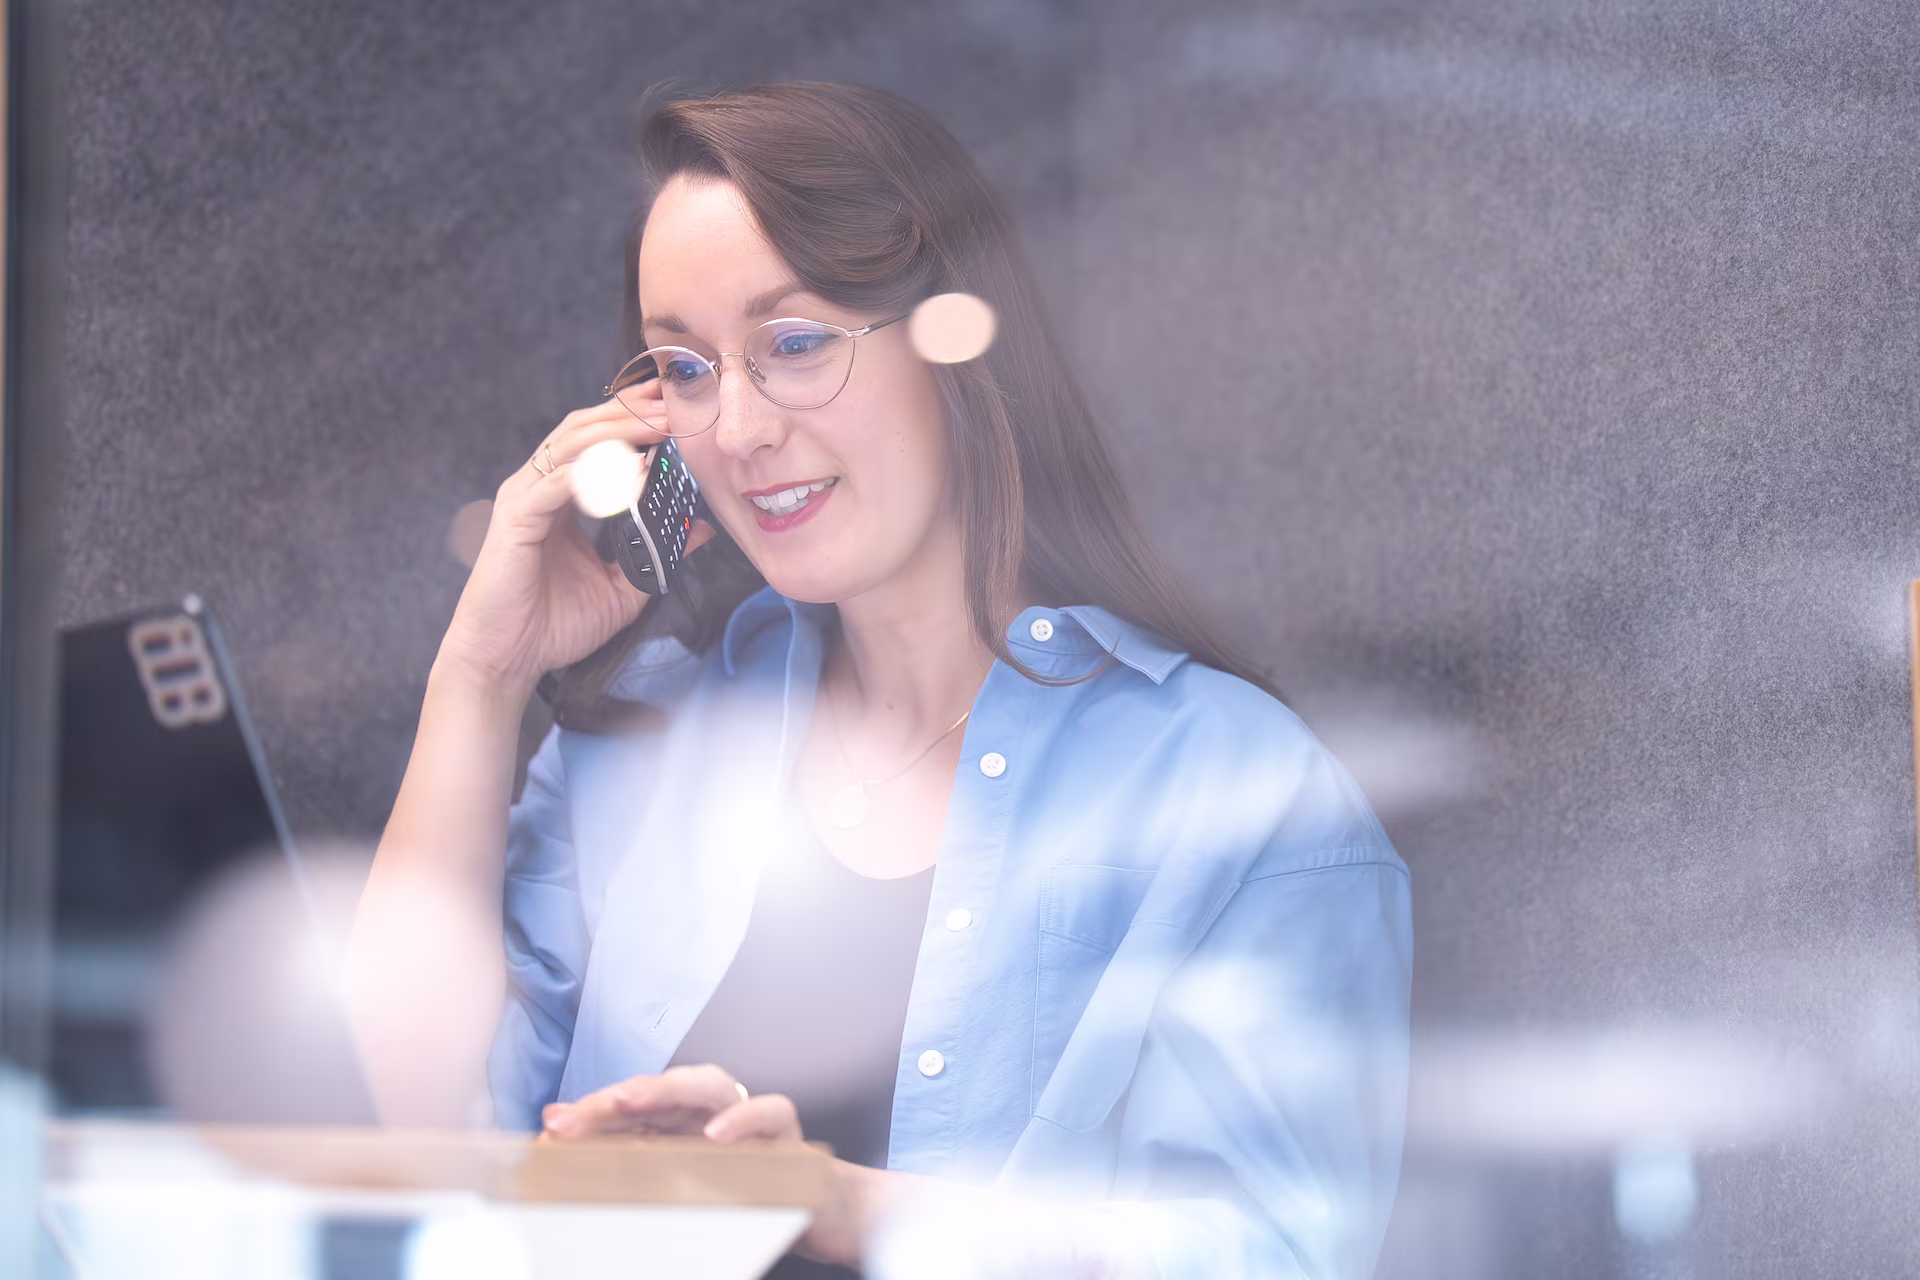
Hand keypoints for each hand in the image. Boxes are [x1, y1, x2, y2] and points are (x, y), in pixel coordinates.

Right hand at [436, 390, 715, 695]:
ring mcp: (524, 499)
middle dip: (632, 410)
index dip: (635, 420)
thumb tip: (701, 530)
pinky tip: (633, 470)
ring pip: (573, 445)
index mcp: (560, 497)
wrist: (506, 661)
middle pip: (586, 428)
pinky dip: (597, 472)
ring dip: (620, 429)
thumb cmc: (554, 626)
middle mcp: (538, 488)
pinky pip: (560, 483)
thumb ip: (658, 554)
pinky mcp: (516, 519)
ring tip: (662, 422)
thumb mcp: (624, 587)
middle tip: (675, 399)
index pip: (598, 441)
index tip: (678, 409)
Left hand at [541, 1063, 905, 1268]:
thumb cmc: (749, 1196)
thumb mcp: (683, 1189)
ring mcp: (750, 1116)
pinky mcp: (789, 1133)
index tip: (551, 1130)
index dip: (591, 1114)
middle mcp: (712, 1110)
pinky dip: (743, 1119)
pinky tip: (716, 1134)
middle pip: (659, 1090)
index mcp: (682, 1123)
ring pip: (709, 1085)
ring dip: (665, 1090)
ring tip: (628, 1102)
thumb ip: (633, 1168)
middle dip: (613, 1099)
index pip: (631, 1109)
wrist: (823, 1209)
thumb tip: (565, 1148)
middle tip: (574, 1119)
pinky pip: (770, 1111)